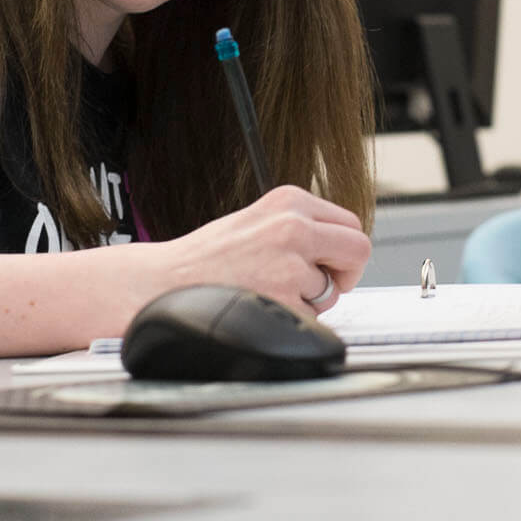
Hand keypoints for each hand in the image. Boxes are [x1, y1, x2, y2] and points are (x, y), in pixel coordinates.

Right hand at [156, 185, 370, 313]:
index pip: (350, 224)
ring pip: (332, 291)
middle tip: (321, 285)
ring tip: (268, 292)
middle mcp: (294, 226)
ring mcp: (289, 264)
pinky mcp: (283, 300)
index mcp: (289, 200)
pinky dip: (292, 321)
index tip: (327, 263)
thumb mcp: (257, 220)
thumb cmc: (207, 257)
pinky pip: (312, 319)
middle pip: (358, 250)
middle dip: (345, 274)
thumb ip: (300, 227)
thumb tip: (340, 250)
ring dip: (310, 301)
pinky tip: (261, 307)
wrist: (163, 281)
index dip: (342, 250)